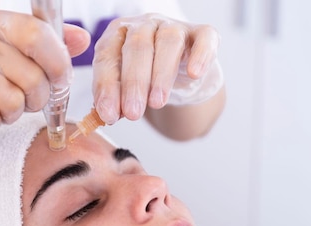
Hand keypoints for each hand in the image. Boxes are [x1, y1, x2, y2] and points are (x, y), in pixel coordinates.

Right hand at [0, 11, 89, 158]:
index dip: (58, 63)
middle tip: (26, 98)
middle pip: (32, 77)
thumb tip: (83, 39)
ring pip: (13, 102)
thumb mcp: (11, 50)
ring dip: (13, 112)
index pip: (38, 35)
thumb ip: (49, 43)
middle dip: (38, 98)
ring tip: (0, 104)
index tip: (60, 79)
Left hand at [92, 13, 222, 123]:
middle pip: (137, 47)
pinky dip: (200, 55)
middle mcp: (144, 25)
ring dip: (161, 75)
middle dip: (133, 84)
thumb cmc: (144, 78)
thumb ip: (114, 100)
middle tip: (132, 114)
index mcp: (117, 35)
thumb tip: (106, 116)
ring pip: (168, 42)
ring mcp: (173, 26)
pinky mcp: (201, 33)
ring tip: (156, 103)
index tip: (108, 114)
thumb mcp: (123, 89)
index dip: (106, 86)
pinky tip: (195, 74)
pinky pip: (204, 39)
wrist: (179, 72)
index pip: (107, 56)